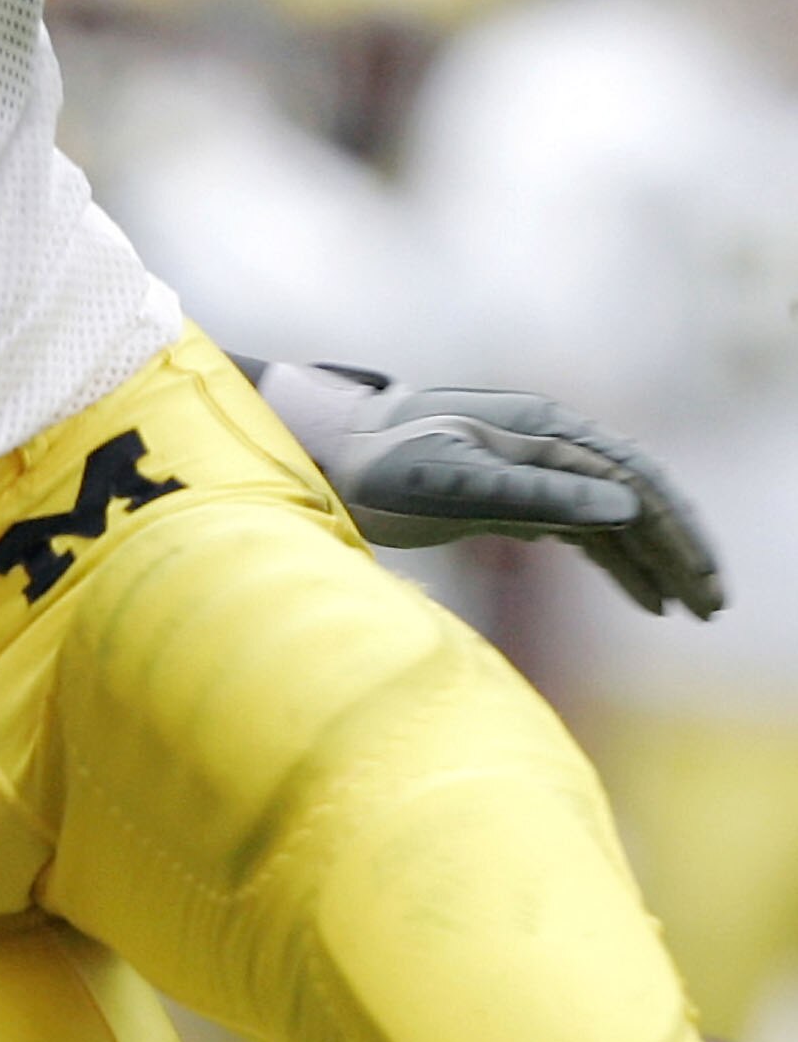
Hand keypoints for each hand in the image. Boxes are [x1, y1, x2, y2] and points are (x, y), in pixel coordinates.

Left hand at [251, 362, 724, 619]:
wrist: (328, 458)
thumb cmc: (382, 465)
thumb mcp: (456, 481)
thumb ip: (539, 492)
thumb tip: (627, 507)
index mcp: (544, 429)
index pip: (635, 479)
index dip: (677, 529)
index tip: (704, 579)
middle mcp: (549, 444)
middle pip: (636, 498)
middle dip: (679, 550)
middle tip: (713, 606)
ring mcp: (533, 471)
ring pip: (614, 519)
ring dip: (655, 563)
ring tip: (691, 611)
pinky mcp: (514, 499)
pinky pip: (583, 533)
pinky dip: (617, 565)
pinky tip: (646, 601)